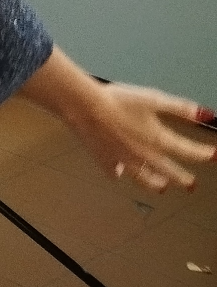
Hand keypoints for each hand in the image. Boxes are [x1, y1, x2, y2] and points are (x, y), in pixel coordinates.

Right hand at [62, 81, 214, 194]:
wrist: (83, 106)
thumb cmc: (117, 101)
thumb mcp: (153, 99)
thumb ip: (181, 108)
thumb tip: (207, 115)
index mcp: (158, 140)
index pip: (189, 152)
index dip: (205, 154)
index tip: (214, 156)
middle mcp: (144, 156)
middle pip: (170, 172)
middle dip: (184, 179)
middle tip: (192, 185)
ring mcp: (123, 161)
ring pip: (144, 180)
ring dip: (156, 184)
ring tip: (162, 187)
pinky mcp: (104, 160)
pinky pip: (115, 173)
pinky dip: (119, 174)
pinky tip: (119, 172)